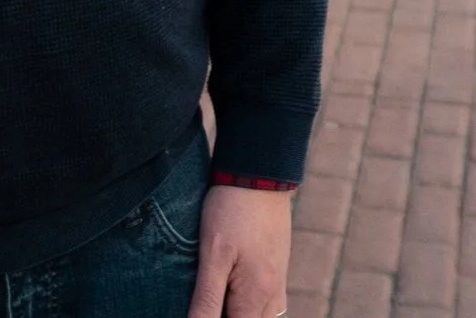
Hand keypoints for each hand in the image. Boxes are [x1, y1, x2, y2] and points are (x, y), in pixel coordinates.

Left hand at [186, 185, 290, 317]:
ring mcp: (278, 281)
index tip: (197, 312)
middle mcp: (273, 295)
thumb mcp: (213, 253)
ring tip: (218, 303)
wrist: (259, 173)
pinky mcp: (277, 267)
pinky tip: (234, 297)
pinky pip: (269, 304)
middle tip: (203, 304)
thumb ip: (207, 298)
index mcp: (256, 296)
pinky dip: (251, 309)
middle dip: (229, 317)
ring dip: (242, 314)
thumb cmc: (232, 210)